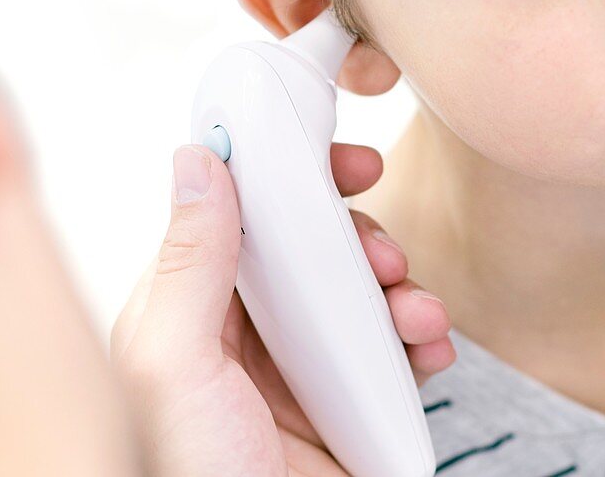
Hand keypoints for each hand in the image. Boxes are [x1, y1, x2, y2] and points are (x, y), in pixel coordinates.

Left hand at [110, 143, 455, 476]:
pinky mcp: (346, 405)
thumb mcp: (175, 364)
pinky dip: (421, 336)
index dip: (288, 178)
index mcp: (191, 309)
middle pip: (310, 248)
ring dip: (399, 286)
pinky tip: (428, 346)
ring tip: (414, 311)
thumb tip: (198, 159)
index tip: (337, 159)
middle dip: (355, 237)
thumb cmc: (188, 475)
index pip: (239, 215)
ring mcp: (300, 369)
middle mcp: (245, 331)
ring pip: (358, 292)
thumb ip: (190, 261)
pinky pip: (392, 349)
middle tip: (380, 249)